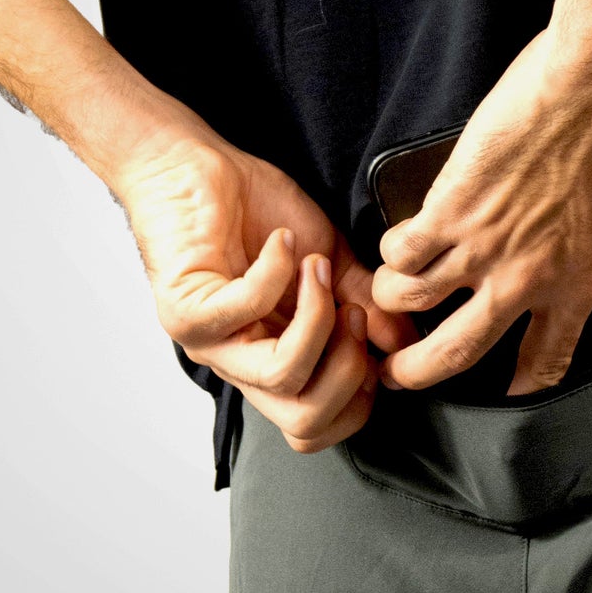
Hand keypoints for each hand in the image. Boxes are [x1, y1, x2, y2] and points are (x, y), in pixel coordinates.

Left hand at [111, 116, 409, 453]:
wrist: (192, 166)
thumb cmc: (252, 209)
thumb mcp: (328, 257)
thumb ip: (363, 300)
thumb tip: (404, 339)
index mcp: (272, 359)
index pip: (315, 427)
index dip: (358, 396)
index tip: (372, 338)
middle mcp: (239, 363)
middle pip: (303, 422)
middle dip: (349, 368)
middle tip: (352, 311)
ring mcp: (209, 342)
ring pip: (280, 378)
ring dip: (319, 319)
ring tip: (317, 270)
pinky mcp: (187, 309)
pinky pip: (246, 311)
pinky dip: (278, 272)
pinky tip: (282, 242)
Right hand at [371, 0, 591, 394]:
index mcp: (576, 284)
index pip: (548, 358)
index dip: (524, 384)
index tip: (508, 392)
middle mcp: (526, 279)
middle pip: (458, 352)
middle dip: (420, 372)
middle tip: (396, 377)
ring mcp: (484, 246)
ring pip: (415, 299)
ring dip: (393, 300)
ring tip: (384, 295)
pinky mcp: (452, 206)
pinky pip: (405, 247)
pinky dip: (393, 248)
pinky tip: (394, 241)